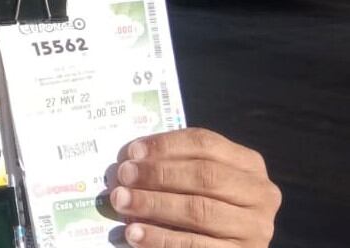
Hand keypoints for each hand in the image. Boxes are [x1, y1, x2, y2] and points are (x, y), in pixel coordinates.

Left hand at [109, 127, 281, 247]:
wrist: (220, 245)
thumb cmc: (202, 201)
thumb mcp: (196, 177)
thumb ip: (173, 164)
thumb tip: (130, 159)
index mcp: (248, 164)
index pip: (205, 143)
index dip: (166, 145)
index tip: (132, 152)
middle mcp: (260, 194)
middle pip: (204, 176)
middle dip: (158, 174)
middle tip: (122, 176)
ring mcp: (255, 228)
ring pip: (200, 210)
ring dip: (153, 204)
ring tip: (121, 201)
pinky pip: (196, 246)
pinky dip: (161, 239)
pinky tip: (135, 234)